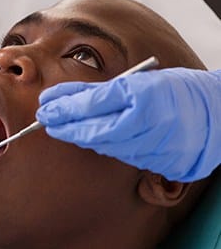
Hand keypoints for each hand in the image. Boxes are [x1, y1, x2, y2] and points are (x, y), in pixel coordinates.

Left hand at [36, 68, 220, 181]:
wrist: (216, 113)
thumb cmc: (174, 90)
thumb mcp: (135, 82)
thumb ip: (96, 92)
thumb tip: (60, 98)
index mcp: (146, 104)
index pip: (94, 110)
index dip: (66, 111)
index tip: (44, 110)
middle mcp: (152, 131)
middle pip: (97, 133)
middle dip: (67, 127)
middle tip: (46, 121)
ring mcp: (159, 152)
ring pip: (108, 147)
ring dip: (84, 138)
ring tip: (64, 128)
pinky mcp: (164, 166)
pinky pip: (125, 157)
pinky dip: (106, 147)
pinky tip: (95, 138)